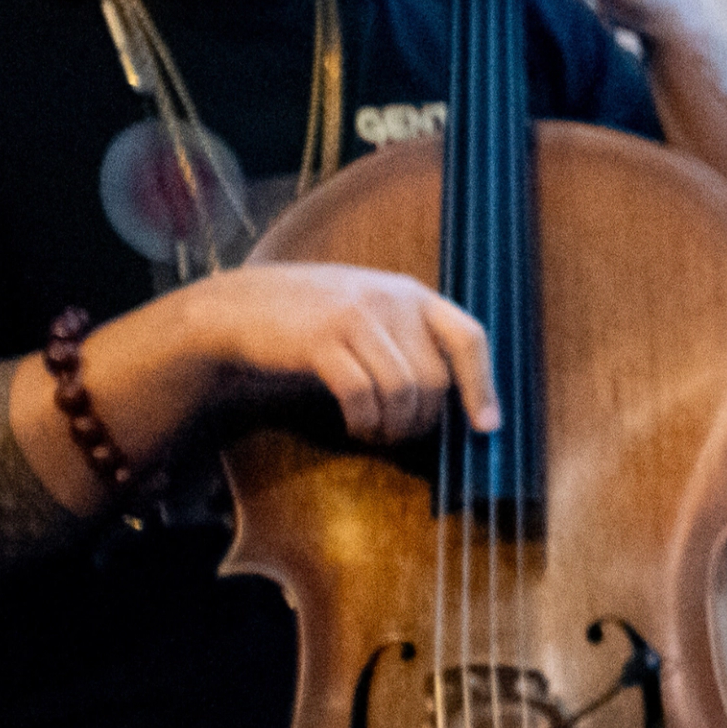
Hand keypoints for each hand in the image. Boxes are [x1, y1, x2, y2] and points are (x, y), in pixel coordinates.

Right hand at [174, 262, 499, 443]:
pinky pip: (362, 395)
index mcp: (412, 294)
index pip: (469, 337)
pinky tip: (356, 427)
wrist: (240, 306)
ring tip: (377, 433)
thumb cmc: (315, 318)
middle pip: (435, 378)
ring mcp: (355, 316)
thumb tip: (461, 399)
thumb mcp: (373, 312)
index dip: (483, 385)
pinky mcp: (321, 340)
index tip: (486, 426)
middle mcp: (390, 299)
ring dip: (394, 426)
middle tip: (402, 434)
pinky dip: (364, 422)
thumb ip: (413, 340)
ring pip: (403, 391)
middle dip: (424, 419)